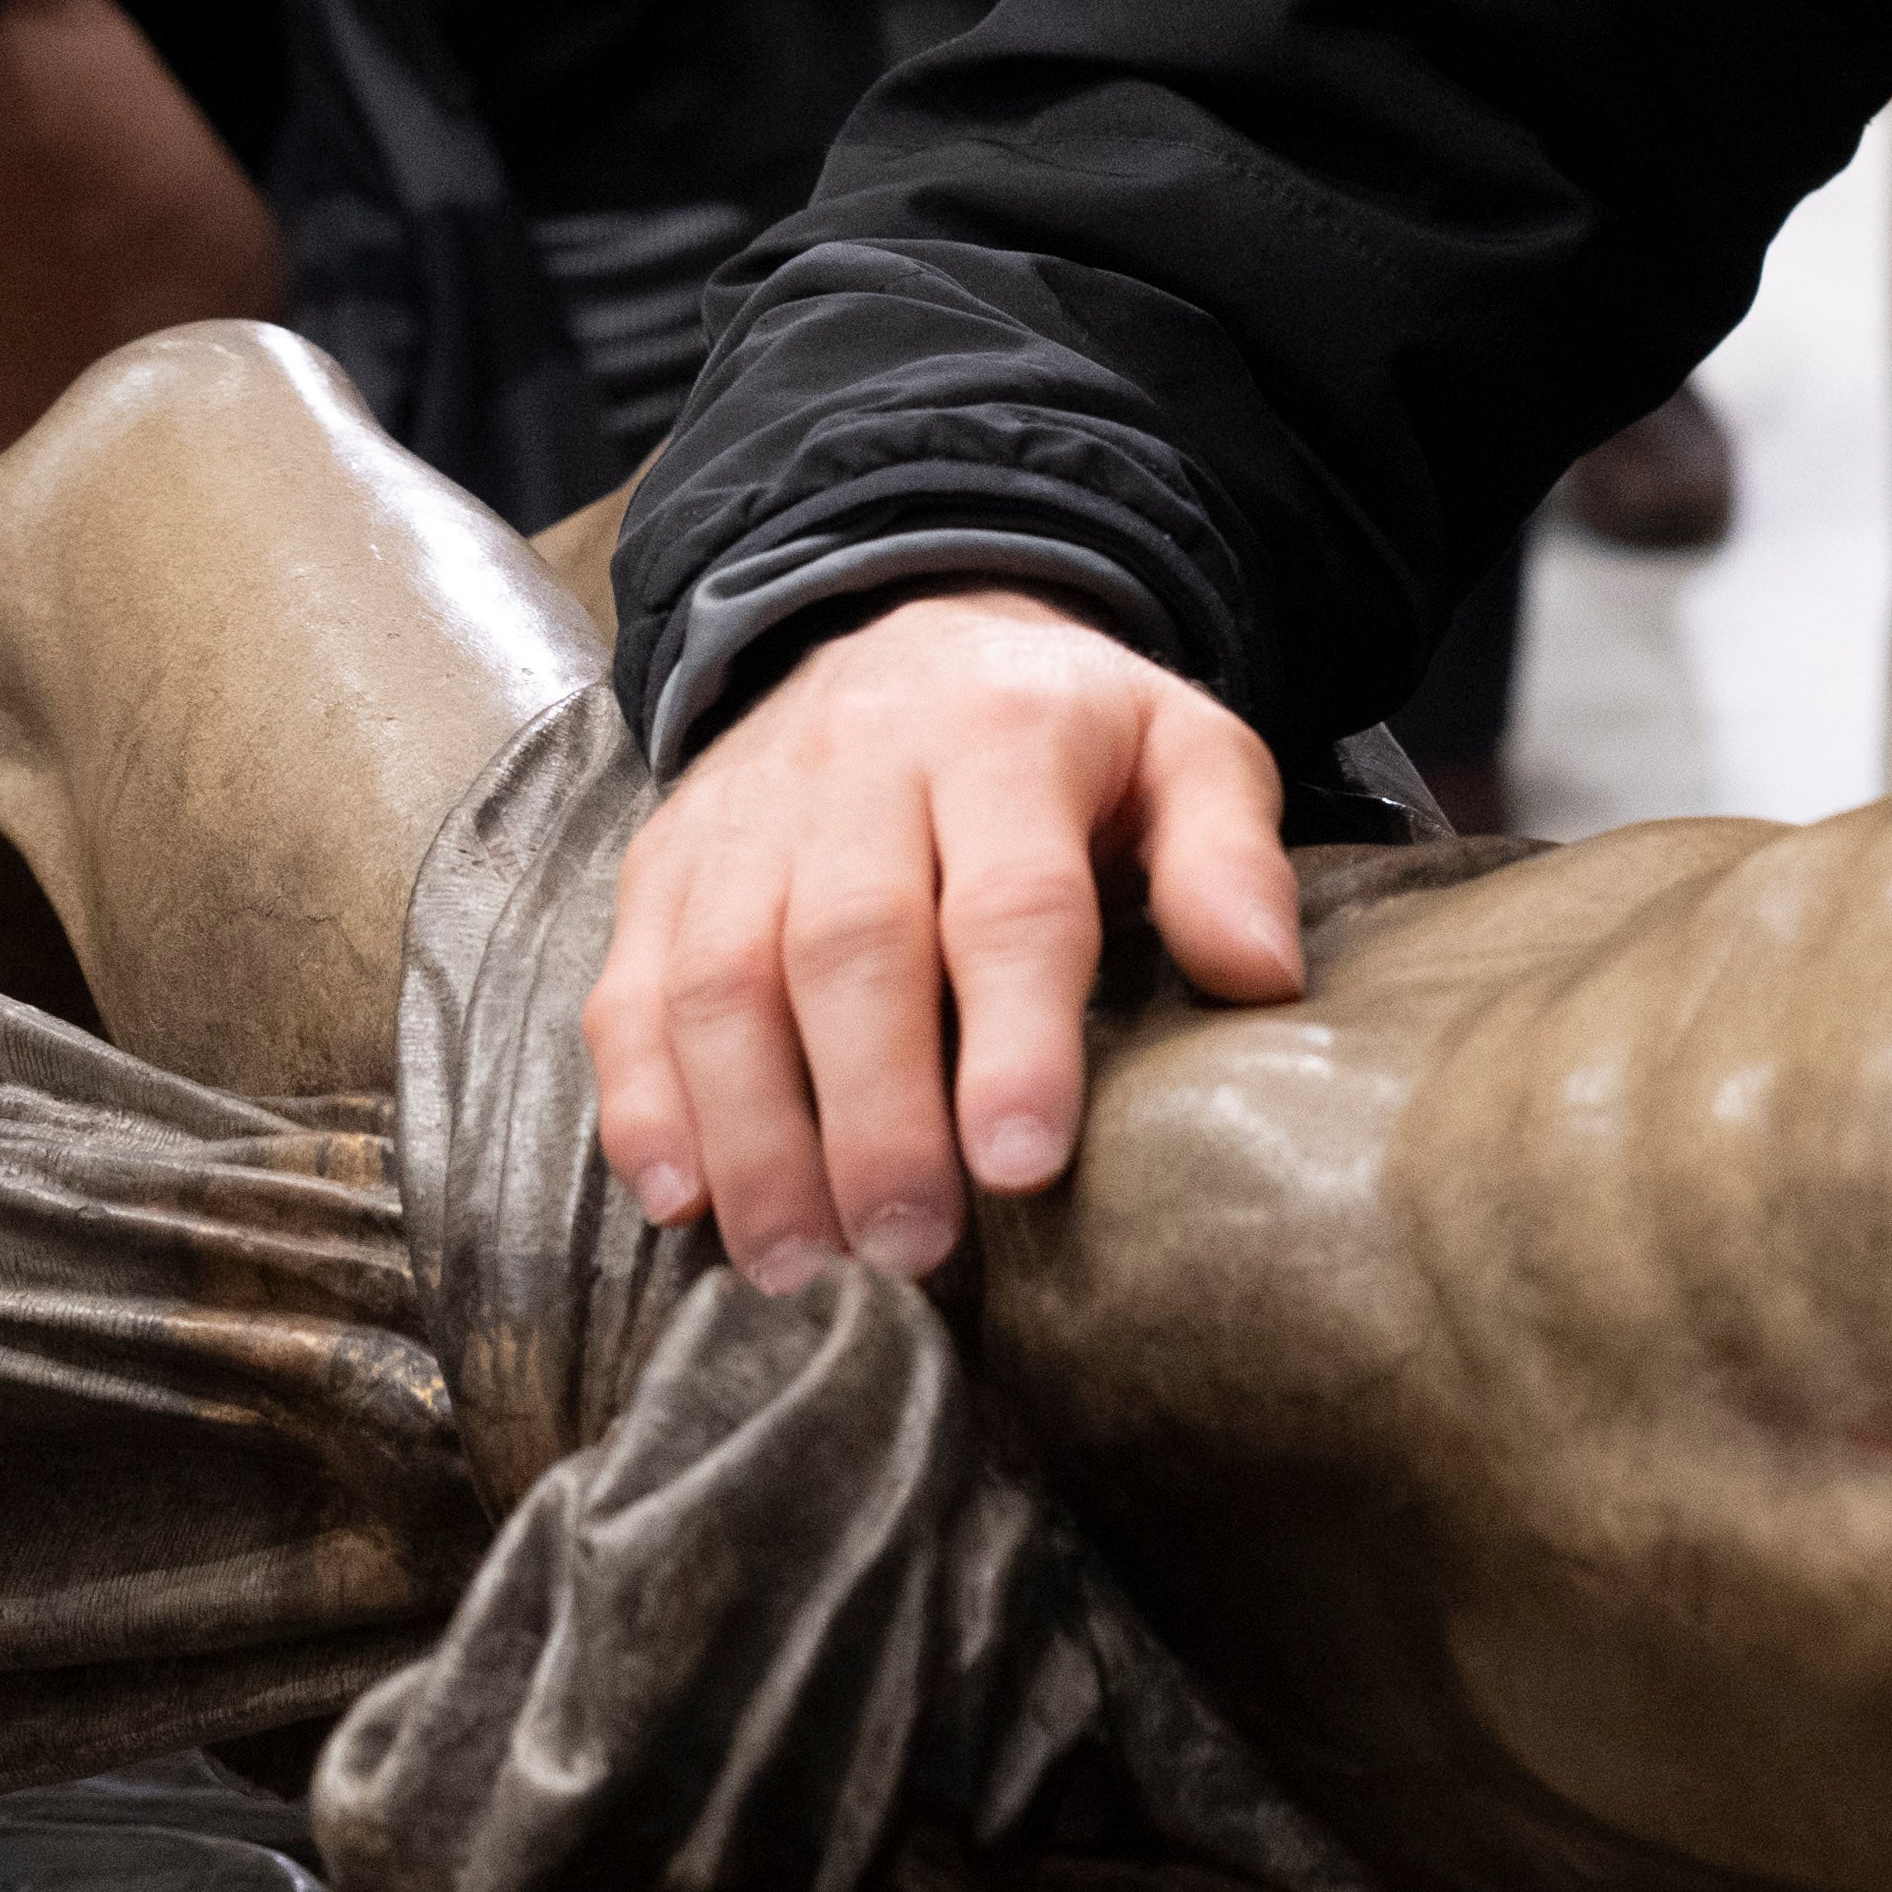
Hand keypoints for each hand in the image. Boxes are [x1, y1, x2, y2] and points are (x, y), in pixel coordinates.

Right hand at [587, 584, 1295, 1286]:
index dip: (1012, 1035)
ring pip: (719, 976)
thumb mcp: (1186, 749)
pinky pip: (629, 986)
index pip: (1008, 895)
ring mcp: (743, 815)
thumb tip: (1263, 977)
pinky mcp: (665, 863)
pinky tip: (681, 1201)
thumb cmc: (1070, 734)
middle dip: (874, 1114)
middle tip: (909, 1250)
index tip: (1020, 1164)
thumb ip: (1226, 854)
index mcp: (1005, 735)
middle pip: (847, 946)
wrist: (916, 627)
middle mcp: (856, 764)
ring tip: (801, 1265)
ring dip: (753, 1134)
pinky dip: (644, 1101)